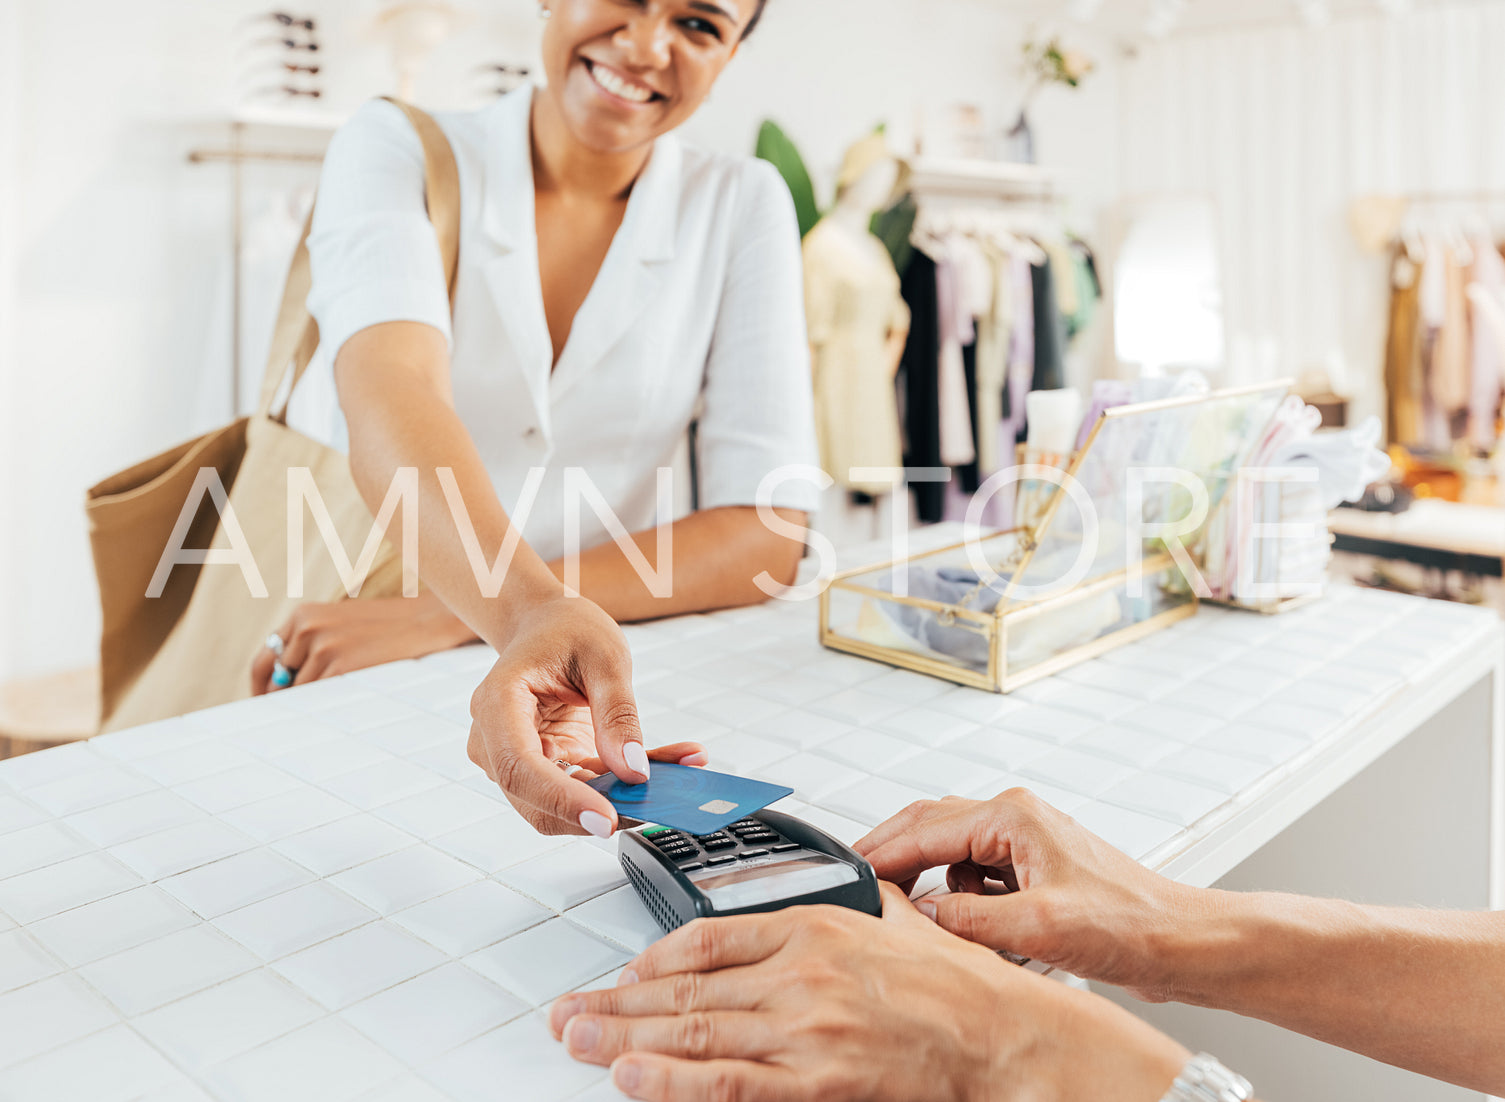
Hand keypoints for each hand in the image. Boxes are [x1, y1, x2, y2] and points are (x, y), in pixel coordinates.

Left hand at [251, 593, 476, 693]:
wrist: (428, 621)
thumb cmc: (387, 629)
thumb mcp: (341, 627)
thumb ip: (310, 649)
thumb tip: (281, 691)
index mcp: (303, 615)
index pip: (264, 660)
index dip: (262, 687)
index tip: (267, 706)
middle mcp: (306, 628)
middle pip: (276, 680)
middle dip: (284, 700)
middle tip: (292, 719)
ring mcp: (322, 646)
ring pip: (299, 693)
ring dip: (313, 705)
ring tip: (340, 703)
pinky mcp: (340, 665)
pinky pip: (319, 699)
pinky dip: (327, 708)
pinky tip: (348, 704)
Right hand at [467, 594, 706, 837]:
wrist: (548, 626)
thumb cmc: (566, 631)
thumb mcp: (604, 657)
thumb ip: (618, 714)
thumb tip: (633, 770)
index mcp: (498, 703)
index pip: (520, 767)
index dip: (562, 799)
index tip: (606, 819)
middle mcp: (495, 740)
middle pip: (535, 800)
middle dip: (592, 812)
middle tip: (653, 809)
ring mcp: (517, 759)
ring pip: (563, 805)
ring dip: (616, 800)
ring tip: (673, 780)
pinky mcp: (547, 768)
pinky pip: (584, 790)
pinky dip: (623, 787)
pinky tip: (667, 766)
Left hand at [548, 882, 1187, 1101]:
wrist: (1003, 1034)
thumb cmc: (957, 982)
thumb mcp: (895, 917)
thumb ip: (851, 905)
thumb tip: (828, 896)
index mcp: (813, 926)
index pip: (709, 938)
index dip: (655, 959)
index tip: (623, 972)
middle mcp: (798, 973)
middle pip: (684, 987)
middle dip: (614, 1001)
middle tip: (564, 1010)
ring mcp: (803, 1029)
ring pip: (693, 1033)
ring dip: (622, 1038)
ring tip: (575, 1039)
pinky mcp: (816, 1082)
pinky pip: (728, 1082)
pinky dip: (672, 1080)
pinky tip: (631, 1075)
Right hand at [855, 790, 1205, 1000]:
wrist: (1181, 943)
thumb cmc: (1132, 923)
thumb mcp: (1038, 927)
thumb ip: (969, 920)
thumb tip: (923, 915)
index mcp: (1014, 817)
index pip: (925, 827)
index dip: (882, 854)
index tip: (851, 876)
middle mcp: (1017, 821)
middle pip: (931, 827)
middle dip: (896, 859)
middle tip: (863, 888)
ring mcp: (1026, 846)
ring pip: (954, 856)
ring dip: (939, 890)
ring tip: (940, 925)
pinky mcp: (1034, 874)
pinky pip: (979, 882)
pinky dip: (968, 906)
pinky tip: (982, 935)